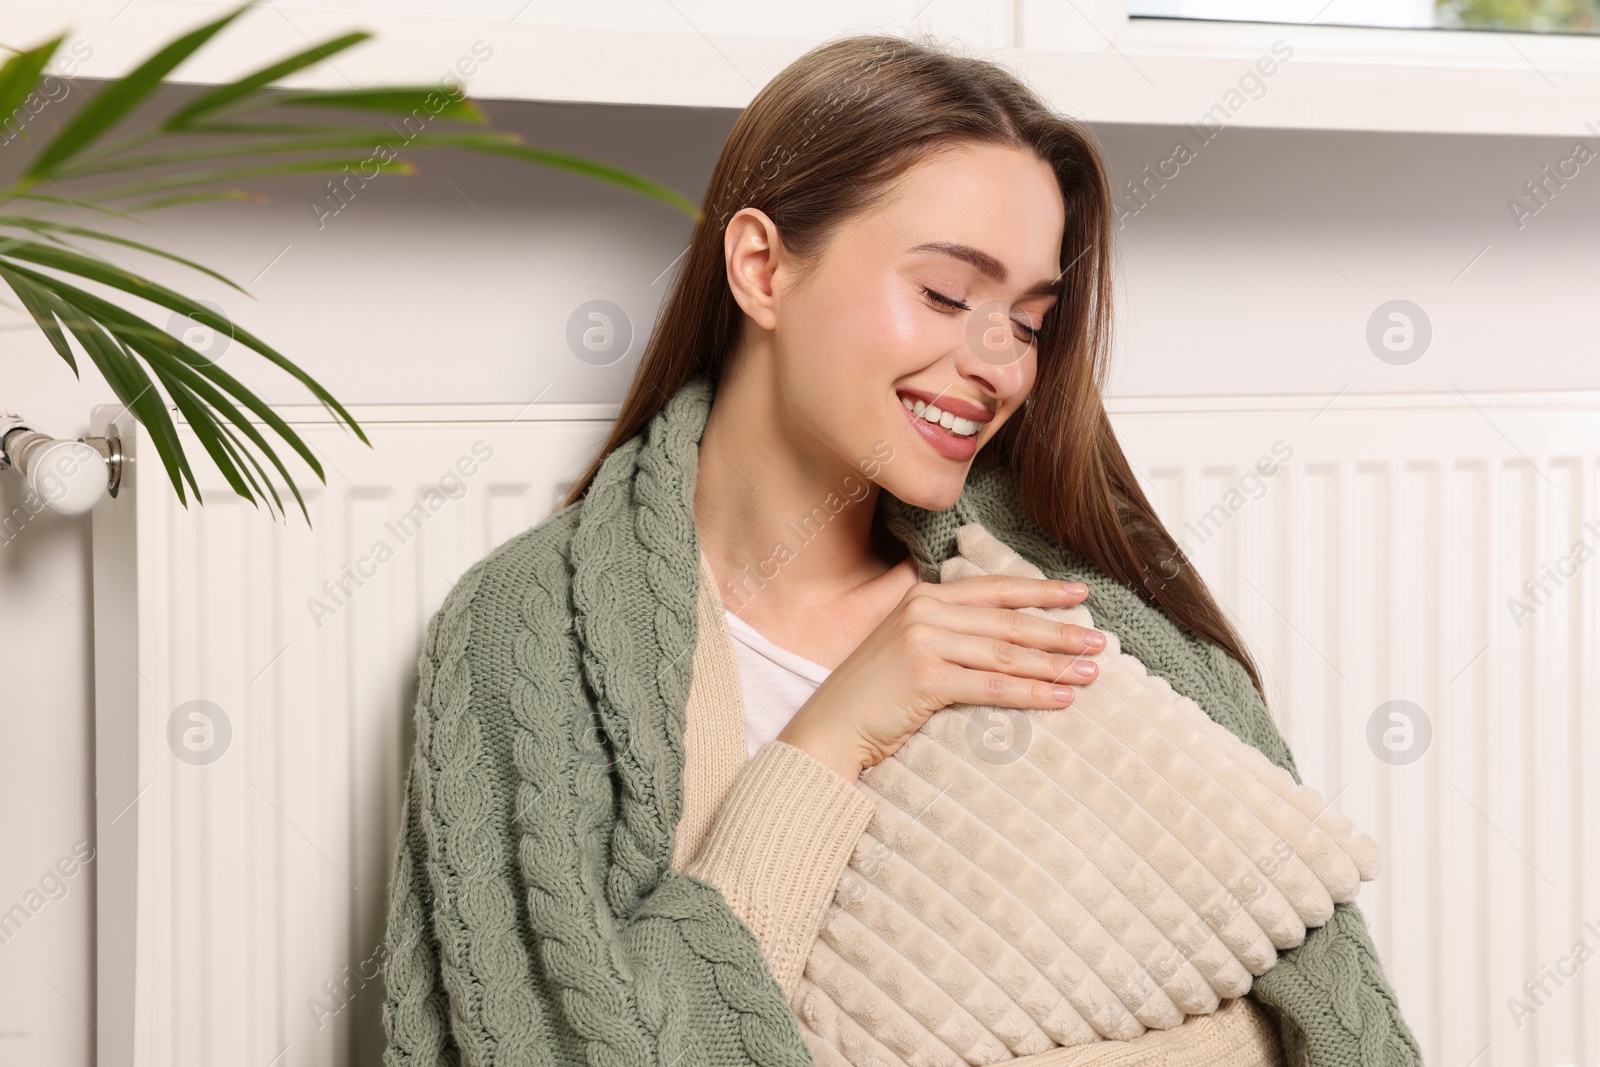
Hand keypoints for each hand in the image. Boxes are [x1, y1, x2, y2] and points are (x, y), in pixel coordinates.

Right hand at [775, 575, 1104, 782]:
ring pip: (1005, 652)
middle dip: (1058, 631)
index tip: (1080, 594)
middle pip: (1007, 621)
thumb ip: (944, 631)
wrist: (829, 728)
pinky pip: (992, 686)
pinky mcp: (926, 677)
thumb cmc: (872, 696)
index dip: (1040, 591)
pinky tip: (1062, 698)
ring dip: (1054, 663)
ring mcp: (923, 642)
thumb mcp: (906, 648)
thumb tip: (1001, 633)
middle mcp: (923, 611)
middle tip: (1100, 641)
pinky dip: (1032, 693)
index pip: (993, 590)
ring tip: (1091, 672)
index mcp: (921, 597)